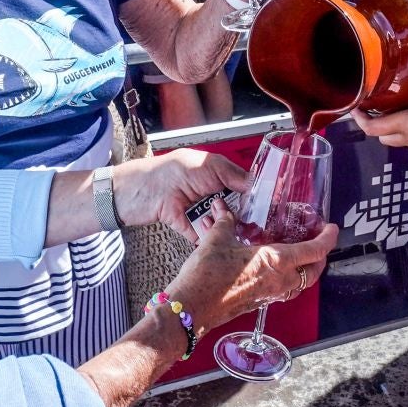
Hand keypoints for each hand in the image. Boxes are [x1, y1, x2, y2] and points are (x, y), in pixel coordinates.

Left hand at [111, 149, 249, 240]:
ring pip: (221, 223)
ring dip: (226, 227)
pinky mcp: (188, 226)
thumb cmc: (173, 172)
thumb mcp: (210, 165)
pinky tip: (220, 241)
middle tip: (255, 224)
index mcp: (215, 175)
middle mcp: (209, 193)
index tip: (265, 207)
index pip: (241, 187)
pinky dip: (209, 239)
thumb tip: (255, 184)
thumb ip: (234, 175)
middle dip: (242, 216)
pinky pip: (203, 237)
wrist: (142, 191)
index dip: (252, 197)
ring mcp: (199, 210)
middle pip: (234, 207)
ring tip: (235, 231)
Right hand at [165, 204, 339, 327]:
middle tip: (318, 240)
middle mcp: (280, 280)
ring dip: (307, 269)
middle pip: (315, 270)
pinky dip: (289, 279)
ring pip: (302, 283)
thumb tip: (223, 208)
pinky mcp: (260, 302)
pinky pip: (285, 290)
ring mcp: (271, 294)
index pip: (316, 250)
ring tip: (300, 254)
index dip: (328, 238)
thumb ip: (225, 221)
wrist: (191, 308)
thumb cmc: (206, 277)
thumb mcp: (217, 239)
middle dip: (321, 255)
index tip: (331, 228)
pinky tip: (276, 269)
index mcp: (276, 261)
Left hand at [353, 55, 407, 168]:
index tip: (354, 106)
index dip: (359, 117)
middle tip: (376, 103)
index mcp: (404, 124)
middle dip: (377, 118)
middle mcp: (406, 135)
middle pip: (382, 130)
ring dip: (397, 119)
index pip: (371, 125)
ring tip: (403, 101)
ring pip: (398, 132)